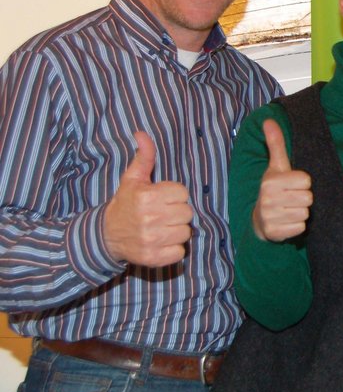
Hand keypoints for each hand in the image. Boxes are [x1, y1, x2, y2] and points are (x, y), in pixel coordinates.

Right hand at [103, 132, 192, 266]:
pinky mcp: (154, 258)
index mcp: (148, 196)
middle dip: (177, 213)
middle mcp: (150, 218)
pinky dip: (173, 249)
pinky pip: (180, 252)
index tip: (161, 199)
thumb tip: (142, 133)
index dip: (173, 195)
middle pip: (187, 213)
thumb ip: (144, 157)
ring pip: (185, 232)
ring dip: (176, 231)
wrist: (105, 236)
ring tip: (160, 228)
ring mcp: (152, 239)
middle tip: (161, 214)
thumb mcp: (132, 179)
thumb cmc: (125, 204)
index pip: (182, 193)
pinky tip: (160, 242)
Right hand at [252, 119, 312, 241]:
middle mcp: (268, 198)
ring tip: (288, 209)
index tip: (292, 185)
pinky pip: (301, 227)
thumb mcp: (276, 166)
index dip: (303, 183)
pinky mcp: (275, 233)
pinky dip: (297, 226)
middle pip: (308, 198)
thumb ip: (276, 144)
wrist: (260, 220)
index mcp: (271, 181)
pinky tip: (287, 221)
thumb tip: (268, 120)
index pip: (307, 181)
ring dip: (300, 212)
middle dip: (303, 198)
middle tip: (290, 198)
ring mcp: (270, 217)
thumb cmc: (274, 189)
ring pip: (305, 213)